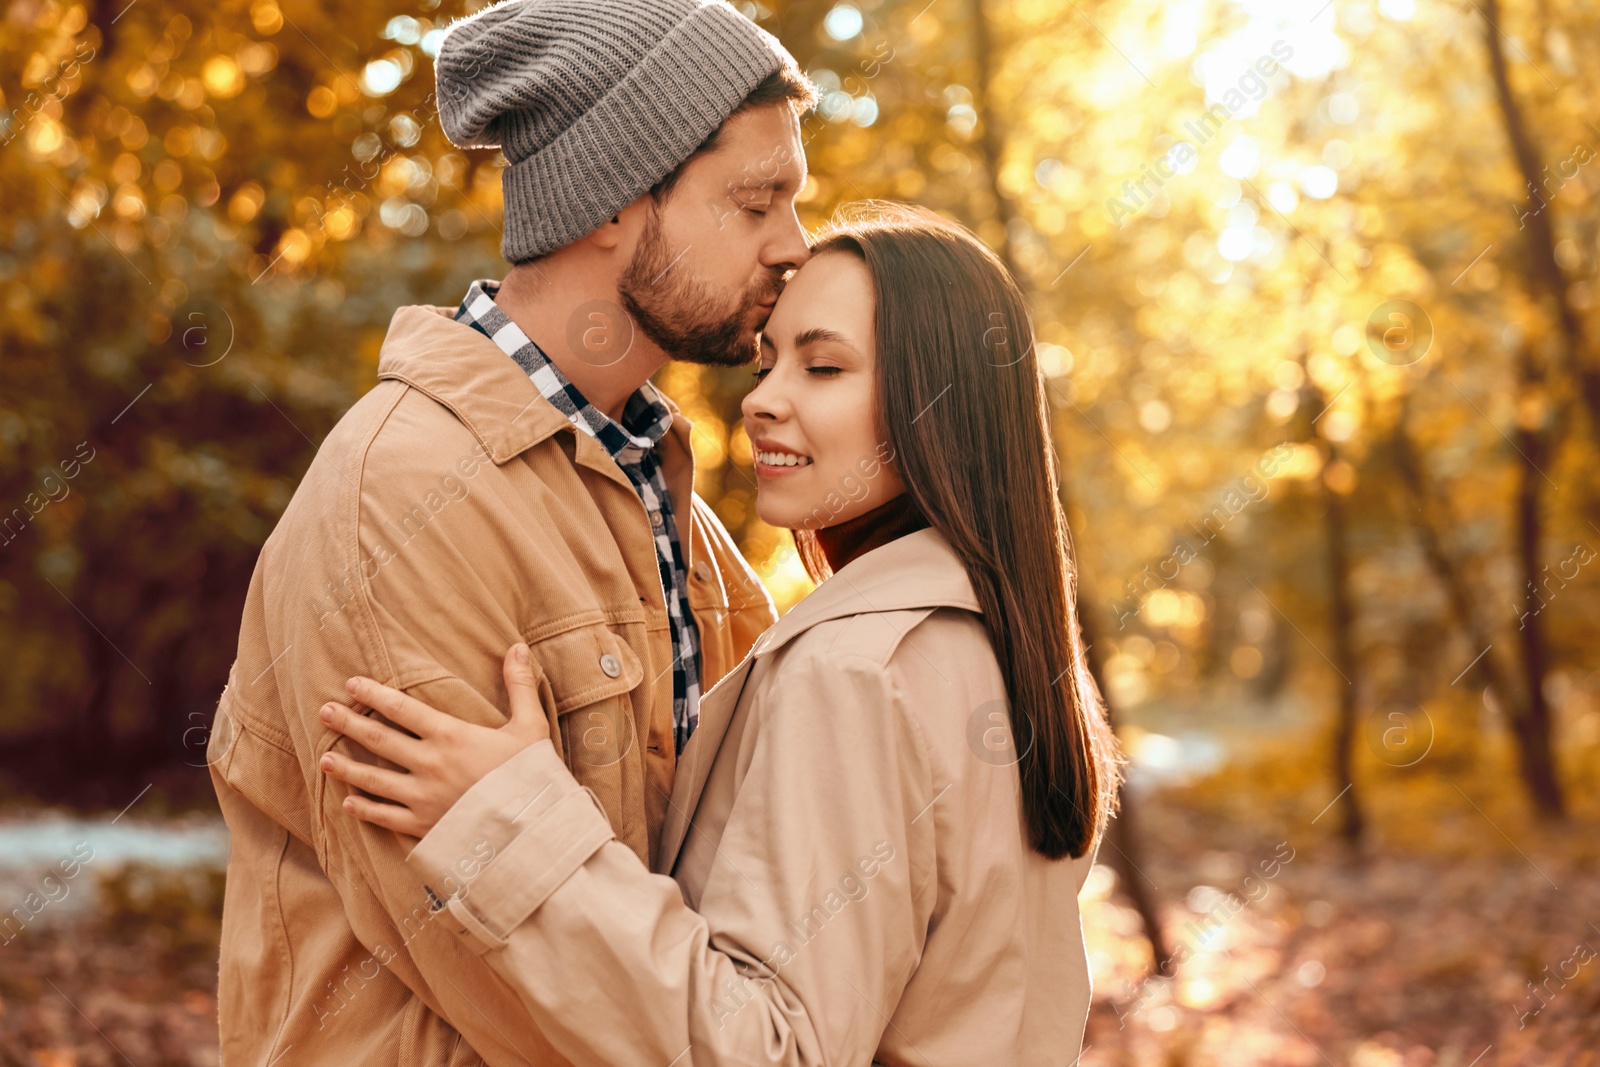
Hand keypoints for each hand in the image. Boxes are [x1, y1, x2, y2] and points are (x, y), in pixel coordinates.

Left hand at [318, 643, 550, 837]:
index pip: (402, 709)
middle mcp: (429, 764)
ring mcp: (422, 797)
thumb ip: (519, 686)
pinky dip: (364, 810)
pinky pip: (385, 817)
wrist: (532, 829)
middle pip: (379, 740)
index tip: (351, 684)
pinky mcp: (423, 826)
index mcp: (451, 736)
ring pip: (373, 779)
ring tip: (324, 759)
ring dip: (346, 768)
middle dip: (348, 724)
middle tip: (323, 712)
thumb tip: (518, 647)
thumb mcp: (530, 727)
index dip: (374, 694)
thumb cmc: (532, 776)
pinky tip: (348, 803)